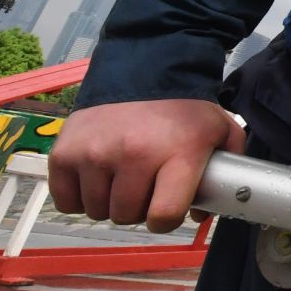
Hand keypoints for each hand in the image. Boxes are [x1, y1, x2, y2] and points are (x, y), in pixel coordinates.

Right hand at [48, 99, 245, 233]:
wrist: (145, 70)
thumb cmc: (183, 109)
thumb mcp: (220, 132)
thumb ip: (225, 173)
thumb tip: (201, 215)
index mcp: (178, 153)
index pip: (164, 215)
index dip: (165, 219)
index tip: (166, 209)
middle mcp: (134, 154)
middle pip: (127, 215)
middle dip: (137, 207)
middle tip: (144, 184)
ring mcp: (95, 154)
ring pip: (97, 210)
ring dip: (109, 201)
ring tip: (122, 175)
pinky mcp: (65, 152)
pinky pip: (66, 201)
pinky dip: (79, 196)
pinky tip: (97, 176)